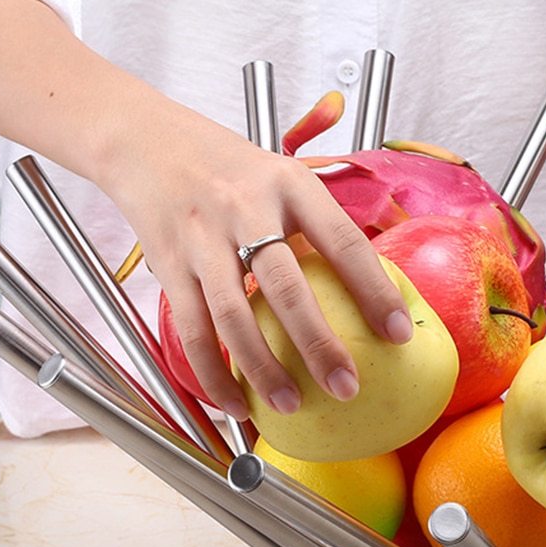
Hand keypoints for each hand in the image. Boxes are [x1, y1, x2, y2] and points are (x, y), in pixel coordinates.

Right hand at [101, 103, 412, 421]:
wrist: (146, 141)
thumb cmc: (232, 172)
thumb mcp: (284, 180)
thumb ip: (320, 227)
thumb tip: (375, 291)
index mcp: (290, 185)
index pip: (343, 241)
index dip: (374, 290)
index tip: (399, 335)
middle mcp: (246, 208)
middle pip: (287, 286)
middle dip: (319, 344)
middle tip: (347, 387)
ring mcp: (203, 238)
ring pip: (233, 315)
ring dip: (262, 368)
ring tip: (291, 405)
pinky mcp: (168, 264)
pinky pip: (192, 329)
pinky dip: (213, 372)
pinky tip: (235, 403)